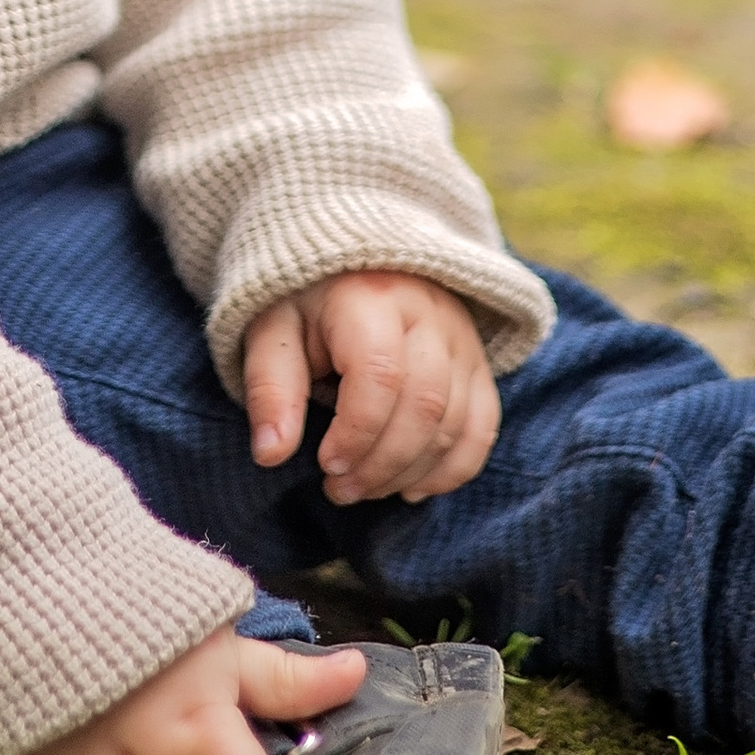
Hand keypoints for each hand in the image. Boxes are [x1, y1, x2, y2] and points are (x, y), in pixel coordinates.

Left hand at [242, 269, 500, 504]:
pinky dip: (454, 468)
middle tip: (341, 490)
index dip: (356, 434)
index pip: (381, 376)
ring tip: (366, 488)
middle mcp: (428, 311)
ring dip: (411, 472)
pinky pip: (484, 424)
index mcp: (370, 297)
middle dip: (382, 464)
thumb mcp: (272, 331)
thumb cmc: (305, 304)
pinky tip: (413, 487)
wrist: (353, 264)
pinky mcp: (477, 360)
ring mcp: (461, 336)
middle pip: (424, 405)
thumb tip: (270, 454)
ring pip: (456, 421)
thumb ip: (271, 389)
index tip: (325, 465)